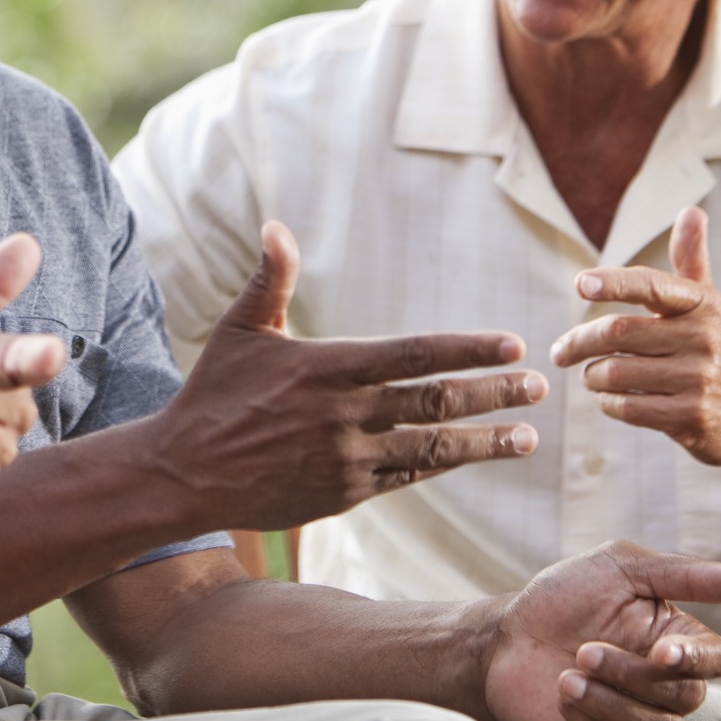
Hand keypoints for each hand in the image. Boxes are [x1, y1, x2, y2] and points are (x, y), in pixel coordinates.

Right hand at [153, 221, 545, 528]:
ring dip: (485, 440)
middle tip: (537, 387)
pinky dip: (443, 466)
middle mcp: (343, 414)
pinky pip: (406, 478)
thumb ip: (270, 279)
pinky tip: (474, 455)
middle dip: (493, 393)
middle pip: (435, 402)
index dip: (465, 349)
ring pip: (432, 449)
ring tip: (527, 435)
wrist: (183, 473)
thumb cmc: (213, 393)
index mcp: (326, 367)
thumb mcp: (239, 330)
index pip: (412, 354)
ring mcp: (346, 459)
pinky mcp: (343, 495)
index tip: (511, 346)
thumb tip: (276, 226)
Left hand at [483, 541, 720, 720]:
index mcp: (675, 639)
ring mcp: (639, 719)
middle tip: (583, 650)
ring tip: (567, 676)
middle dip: (633, 675)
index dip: (695, 660)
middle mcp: (665, 683)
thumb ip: (681, 575)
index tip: (661, 651)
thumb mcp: (617, 568)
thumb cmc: (561, 597)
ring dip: (611, 702)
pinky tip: (563, 696)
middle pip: (686, 698)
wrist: (502, 637)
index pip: (716, 659)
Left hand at [551, 206, 720, 466]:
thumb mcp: (706, 303)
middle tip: (560, 352)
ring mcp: (699, 380)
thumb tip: (692, 210)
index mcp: (699, 304)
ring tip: (591, 376)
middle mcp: (702, 338)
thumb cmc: (717, 349)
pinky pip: (627, 407)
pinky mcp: (691, 417)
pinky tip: (609, 398)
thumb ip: (691, 259)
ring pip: (616, 372)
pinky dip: (607, 403)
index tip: (580, 284)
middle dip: (579, 343)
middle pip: (617, 332)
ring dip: (592, 377)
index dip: (613, 283)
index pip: (650, 285)